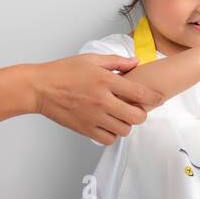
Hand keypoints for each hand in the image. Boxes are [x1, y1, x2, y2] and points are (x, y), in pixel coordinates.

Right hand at [32, 54, 163, 145]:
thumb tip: (136, 63)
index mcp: (106, 81)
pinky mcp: (85, 128)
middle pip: (136, 117)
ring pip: (124, 130)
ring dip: (126, 124)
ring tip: (119, 116)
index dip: (155, 97)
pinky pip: (108, 138)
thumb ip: (117, 62)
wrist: (40, 88)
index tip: (159, 98)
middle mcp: (102, 101)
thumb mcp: (91, 60)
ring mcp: (94, 117)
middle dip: (141, 113)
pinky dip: (112, 134)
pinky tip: (108, 124)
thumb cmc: (63, 72)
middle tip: (135, 108)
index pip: (140, 93)